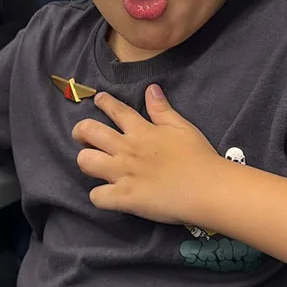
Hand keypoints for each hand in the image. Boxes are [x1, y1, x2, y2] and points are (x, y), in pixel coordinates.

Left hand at [72, 85, 219, 223]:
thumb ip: (162, 109)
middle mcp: (126, 149)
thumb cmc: (198, 156)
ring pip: (85, 162)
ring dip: (86, 162)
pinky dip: (100, 196)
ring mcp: (122, 173)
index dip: (104, 102)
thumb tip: (150, 88)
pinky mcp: (124, 198)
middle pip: (89, 132)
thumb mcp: (182, 126)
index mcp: (141, 131)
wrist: (206, 188)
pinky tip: (106, 195)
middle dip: (80, 131)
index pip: (116, 110)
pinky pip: (97, 196)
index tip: (98, 99)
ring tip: (93, 165)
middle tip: (82, 137)